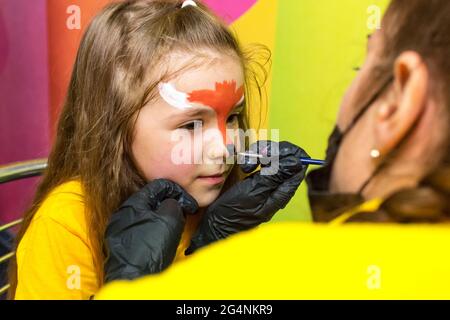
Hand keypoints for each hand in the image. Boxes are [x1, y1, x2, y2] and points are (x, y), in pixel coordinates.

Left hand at [104, 179, 197, 281]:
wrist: (133, 277)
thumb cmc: (151, 247)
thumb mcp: (170, 218)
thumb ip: (173, 203)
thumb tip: (173, 202)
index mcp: (133, 203)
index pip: (158, 186)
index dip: (177, 192)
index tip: (188, 203)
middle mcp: (122, 214)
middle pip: (150, 201)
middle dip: (169, 205)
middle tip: (183, 214)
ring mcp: (118, 230)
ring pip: (144, 216)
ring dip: (160, 219)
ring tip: (173, 228)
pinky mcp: (120, 245)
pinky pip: (139, 230)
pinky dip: (152, 231)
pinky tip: (159, 240)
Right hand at [185, 140, 309, 254]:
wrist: (217, 223)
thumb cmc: (236, 211)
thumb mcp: (256, 191)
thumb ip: (277, 175)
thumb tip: (298, 161)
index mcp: (284, 189)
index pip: (299, 162)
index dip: (286, 152)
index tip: (268, 153)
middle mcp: (279, 184)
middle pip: (286, 155)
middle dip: (270, 151)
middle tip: (256, 158)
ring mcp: (268, 180)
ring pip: (272, 155)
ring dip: (258, 154)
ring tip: (246, 166)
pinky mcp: (258, 178)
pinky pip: (261, 161)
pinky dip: (252, 158)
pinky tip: (243, 166)